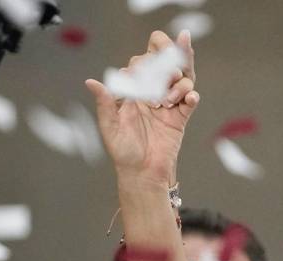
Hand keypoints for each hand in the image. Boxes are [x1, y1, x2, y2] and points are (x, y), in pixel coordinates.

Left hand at [85, 31, 198, 184]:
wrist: (143, 173)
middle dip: (167, 64)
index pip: (139, 65)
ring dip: (178, 83)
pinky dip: (192, 95)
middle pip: (163, 65)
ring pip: (180, 79)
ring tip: (168, 100)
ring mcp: (167, 103)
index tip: (140, 76)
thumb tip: (90, 82)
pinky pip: (190, 99)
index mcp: (132, 92)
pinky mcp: (180, 116)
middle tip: (166, 75)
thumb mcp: (110, 127)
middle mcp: (151, 94)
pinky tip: (190, 99)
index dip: (143, 64)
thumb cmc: (123, 151)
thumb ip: (104, 103)